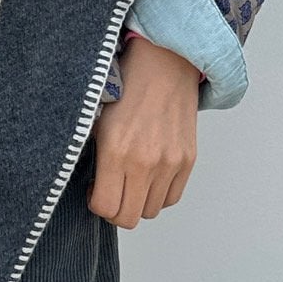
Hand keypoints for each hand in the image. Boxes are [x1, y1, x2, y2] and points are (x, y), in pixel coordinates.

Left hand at [88, 37, 199, 228]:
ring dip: (138, 202)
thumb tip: (95, 189)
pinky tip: (148, 176)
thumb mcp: (97, 120)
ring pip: (151, 211)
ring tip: (130, 180)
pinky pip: (172, 197)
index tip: (94, 191)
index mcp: (116, 151)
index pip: (106, 208)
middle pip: (129, 218)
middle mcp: (145, 162)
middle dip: (115, 210)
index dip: (96, 205)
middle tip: (111, 191)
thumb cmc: (127, 86)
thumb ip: (96, 159)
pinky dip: (159, 194)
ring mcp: (170, 163)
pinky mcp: (188, 160)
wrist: (164, 63)